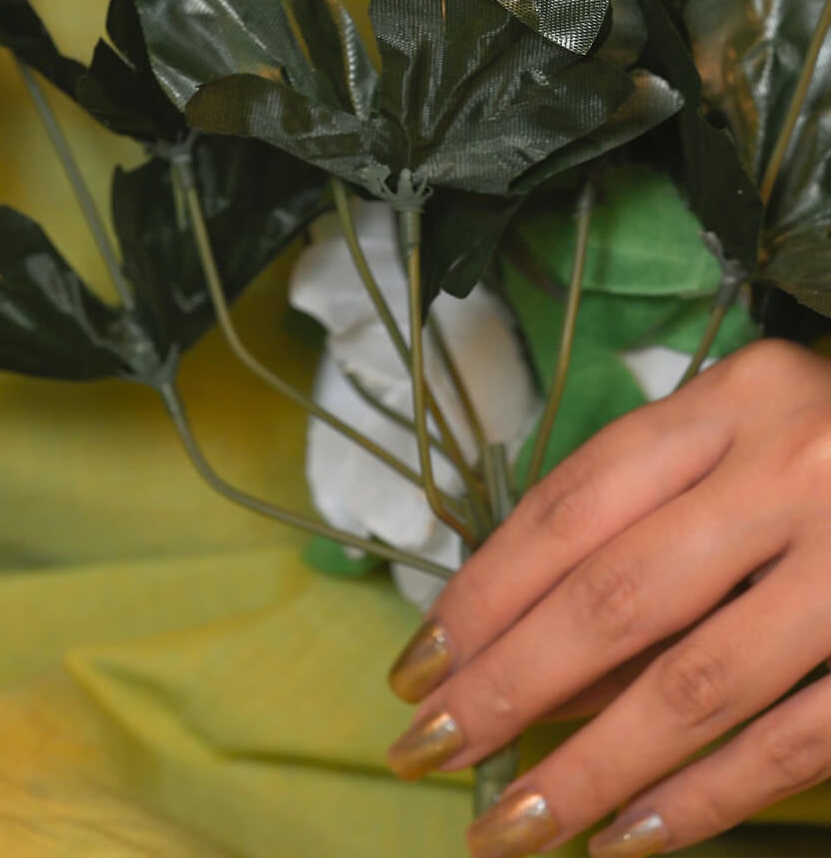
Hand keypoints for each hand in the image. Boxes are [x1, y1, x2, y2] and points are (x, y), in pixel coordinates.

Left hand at [386, 338, 830, 855]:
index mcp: (736, 397)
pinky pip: (794, 742)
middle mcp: (792, 465)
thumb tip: (517, 629)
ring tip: (513, 827)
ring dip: (591, 767)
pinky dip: (707, 800)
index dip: (484, 591)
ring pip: (696, 684)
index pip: (574, 502)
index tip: (416, 666)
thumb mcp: (748, 430)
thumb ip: (651, 499)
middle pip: (616, 594)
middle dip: (508, 687)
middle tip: (428, 753)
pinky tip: (632, 839)